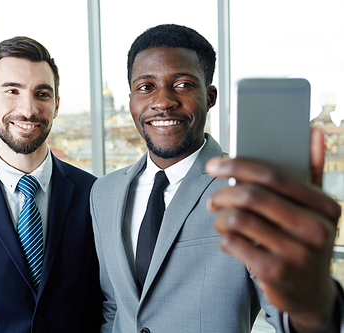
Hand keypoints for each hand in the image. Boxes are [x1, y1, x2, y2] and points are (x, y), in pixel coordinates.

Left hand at [205, 127, 341, 330]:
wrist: (310, 292)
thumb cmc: (303, 239)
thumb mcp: (313, 209)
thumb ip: (311, 171)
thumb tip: (313, 131)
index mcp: (323, 206)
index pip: (273, 176)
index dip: (238, 166)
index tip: (213, 165)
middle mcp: (314, 229)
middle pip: (252, 196)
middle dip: (223, 194)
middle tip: (213, 200)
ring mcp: (296, 253)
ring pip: (238, 219)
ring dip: (221, 218)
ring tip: (221, 220)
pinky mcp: (275, 273)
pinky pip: (233, 244)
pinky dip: (224, 239)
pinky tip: (230, 240)